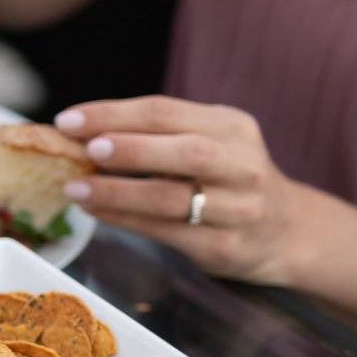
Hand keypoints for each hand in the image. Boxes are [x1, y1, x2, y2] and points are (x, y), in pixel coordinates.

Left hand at [53, 96, 307, 285]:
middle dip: (129, 148)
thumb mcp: (209, 143)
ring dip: (117, 192)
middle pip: (184, 151)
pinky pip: (167, 231)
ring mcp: (237, 207)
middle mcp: (240, 164)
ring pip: (172, 197)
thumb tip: (80, 134)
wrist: (287, 231)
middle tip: (85, 150)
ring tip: (76, 187)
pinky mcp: (224, 245)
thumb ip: (157, 136)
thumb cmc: (228, 181)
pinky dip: (125, 220)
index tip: (68, 120)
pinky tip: (96, 211)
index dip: (113, 113)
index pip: (165, 111)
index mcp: (230, 127)